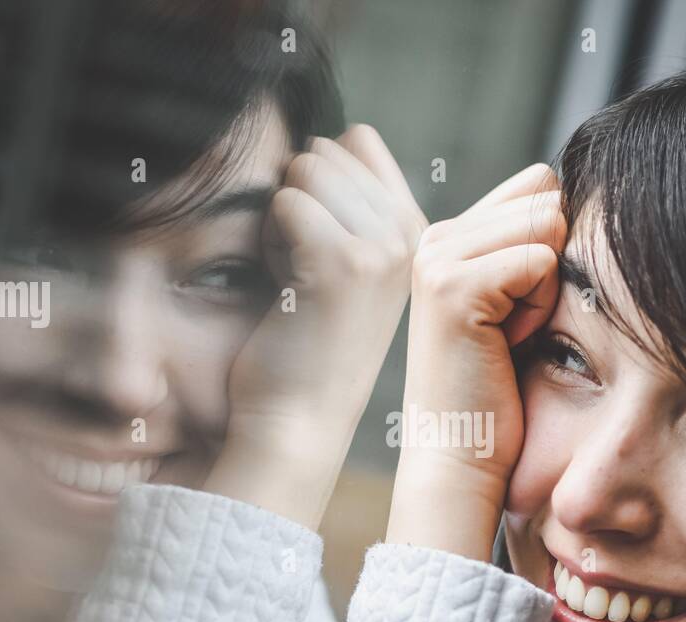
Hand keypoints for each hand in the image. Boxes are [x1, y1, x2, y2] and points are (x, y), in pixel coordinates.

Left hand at [206, 125, 425, 528]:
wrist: (296, 420)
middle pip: (326, 150)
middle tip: (304, 267)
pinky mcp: (345, 263)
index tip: (320, 246)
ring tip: (297, 277)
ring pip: (305, 170)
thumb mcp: (343, 263)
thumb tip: (326, 136)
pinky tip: (286, 287)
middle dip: (296, 197)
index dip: (317, 180)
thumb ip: (349, 202)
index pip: (358, 140)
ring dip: (280, 218)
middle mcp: (411, 236)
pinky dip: (269, 241)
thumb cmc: (304, 342)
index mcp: (416, 231)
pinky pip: (286, 203)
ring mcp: (383, 248)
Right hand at [386, 163, 565, 559]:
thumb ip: (528, 247)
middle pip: (544, 194)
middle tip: (516, 324)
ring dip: (546, 287)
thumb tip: (571, 194)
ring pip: (545, 224)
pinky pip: (539, 262)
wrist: (460, 456)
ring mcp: (438, 258)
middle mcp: (434, 237)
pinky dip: (539, 308)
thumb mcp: (514, 306)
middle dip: (551, 260)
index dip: (553, 244)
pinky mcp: (453, 286)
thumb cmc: (499, 391)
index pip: (537, 184)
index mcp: (448, 238)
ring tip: (509, 334)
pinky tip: (507, 344)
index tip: (520, 308)